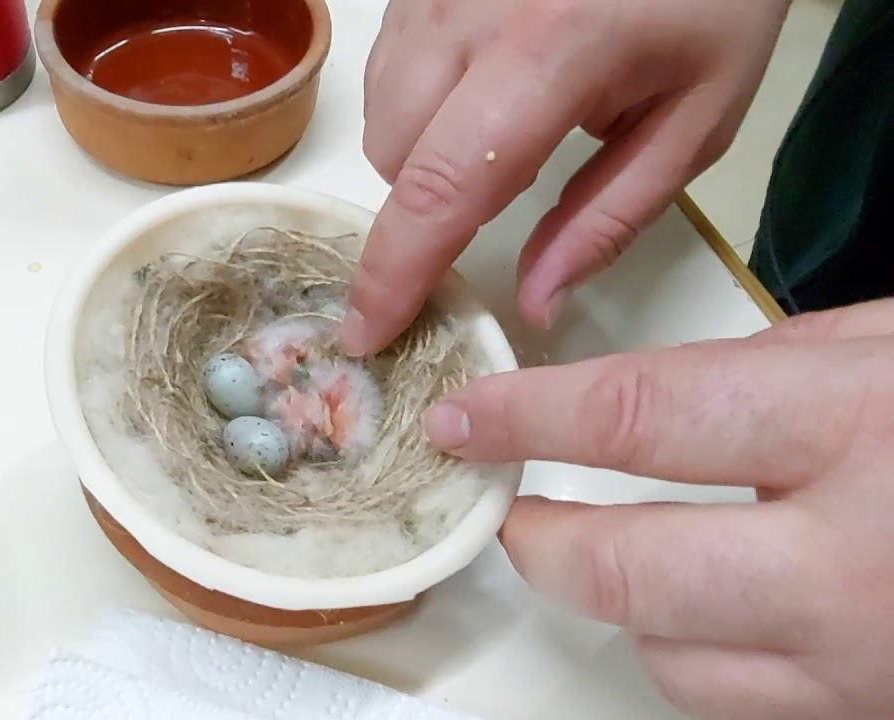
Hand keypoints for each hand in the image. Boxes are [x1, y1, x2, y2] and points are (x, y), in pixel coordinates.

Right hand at [343, 0, 790, 354]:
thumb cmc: (710, 1)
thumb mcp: (696, 119)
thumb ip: (610, 218)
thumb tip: (533, 304)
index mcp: (548, 54)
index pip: (441, 189)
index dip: (396, 275)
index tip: (367, 335)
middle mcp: (467, 16)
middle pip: (394, 160)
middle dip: (427, 209)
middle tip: (500, 199)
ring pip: (379, 116)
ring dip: (419, 158)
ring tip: (501, 133)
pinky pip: (384, 71)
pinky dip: (416, 107)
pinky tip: (480, 91)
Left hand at [423, 298, 893, 719]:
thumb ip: (776, 358)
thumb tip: (659, 392)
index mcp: (852, 428)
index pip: (638, 420)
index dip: (526, 419)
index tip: (462, 419)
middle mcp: (844, 563)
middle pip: (621, 570)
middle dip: (536, 541)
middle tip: (508, 511)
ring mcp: (857, 661)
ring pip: (664, 655)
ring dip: (620, 600)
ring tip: (632, 548)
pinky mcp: (865, 715)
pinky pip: (732, 700)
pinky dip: (694, 649)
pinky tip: (714, 603)